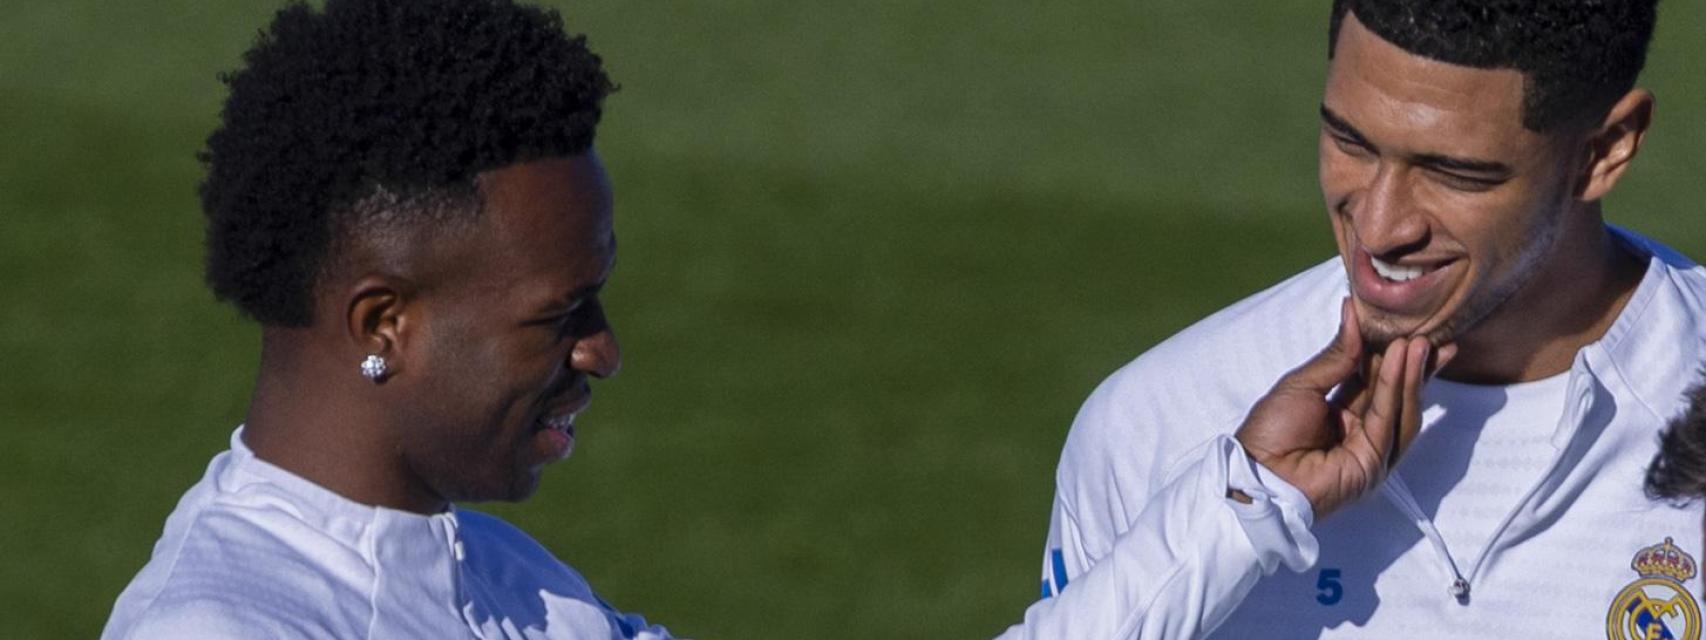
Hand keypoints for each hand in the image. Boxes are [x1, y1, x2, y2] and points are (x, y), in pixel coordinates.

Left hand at [1234, 298, 1454, 518]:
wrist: (1257, 474)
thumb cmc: (1270, 431)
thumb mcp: (1302, 383)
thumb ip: (1336, 355)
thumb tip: (1353, 312)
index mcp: (1339, 413)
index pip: (1372, 380)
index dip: (1389, 355)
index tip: (1407, 326)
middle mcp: (1359, 431)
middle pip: (1393, 393)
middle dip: (1411, 363)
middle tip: (1428, 331)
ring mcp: (1371, 449)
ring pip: (1399, 406)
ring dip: (1409, 372)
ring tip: (1418, 340)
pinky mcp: (1376, 462)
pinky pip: (1389, 419)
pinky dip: (1396, 387)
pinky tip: (1403, 360)